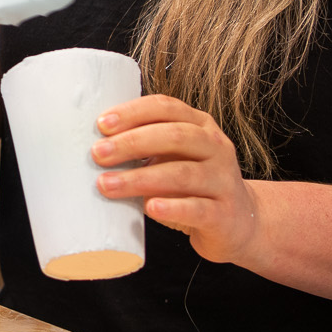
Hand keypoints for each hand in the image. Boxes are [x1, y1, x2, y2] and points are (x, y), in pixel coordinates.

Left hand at [91, 94, 264, 266]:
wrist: (239, 224)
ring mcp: (223, 181)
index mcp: (200, 126)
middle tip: (97, 154)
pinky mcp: (224, 215)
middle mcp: (216, 148)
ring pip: (182, 174)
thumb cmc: (194, 186)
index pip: (167, 108)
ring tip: (106, 185)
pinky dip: (172, 208)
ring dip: (140, 179)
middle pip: (174, 137)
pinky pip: (198, 209)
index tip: (101, 124)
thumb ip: (146, 148)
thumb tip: (91, 146)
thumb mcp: (175, 158)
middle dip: (132, 143)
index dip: (134, 112)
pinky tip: (150, 208)